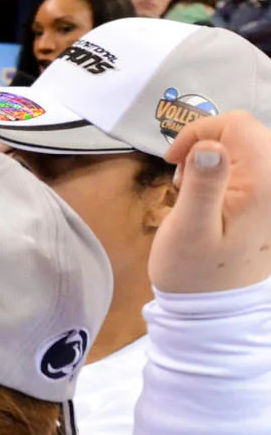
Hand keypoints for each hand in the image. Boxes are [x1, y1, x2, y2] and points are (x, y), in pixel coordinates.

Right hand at [153, 110, 270, 293]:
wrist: (213, 309)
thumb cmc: (194, 270)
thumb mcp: (190, 228)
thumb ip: (204, 184)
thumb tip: (209, 145)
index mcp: (264, 184)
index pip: (238, 125)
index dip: (200, 133)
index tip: (174, 161)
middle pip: (247, 131)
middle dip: (210, 144)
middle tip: (184, 178)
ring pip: (250, 146)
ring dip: (219, 157)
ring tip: (196, 189)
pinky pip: (254, 166)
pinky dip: (230, 171)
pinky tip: (215, 196)